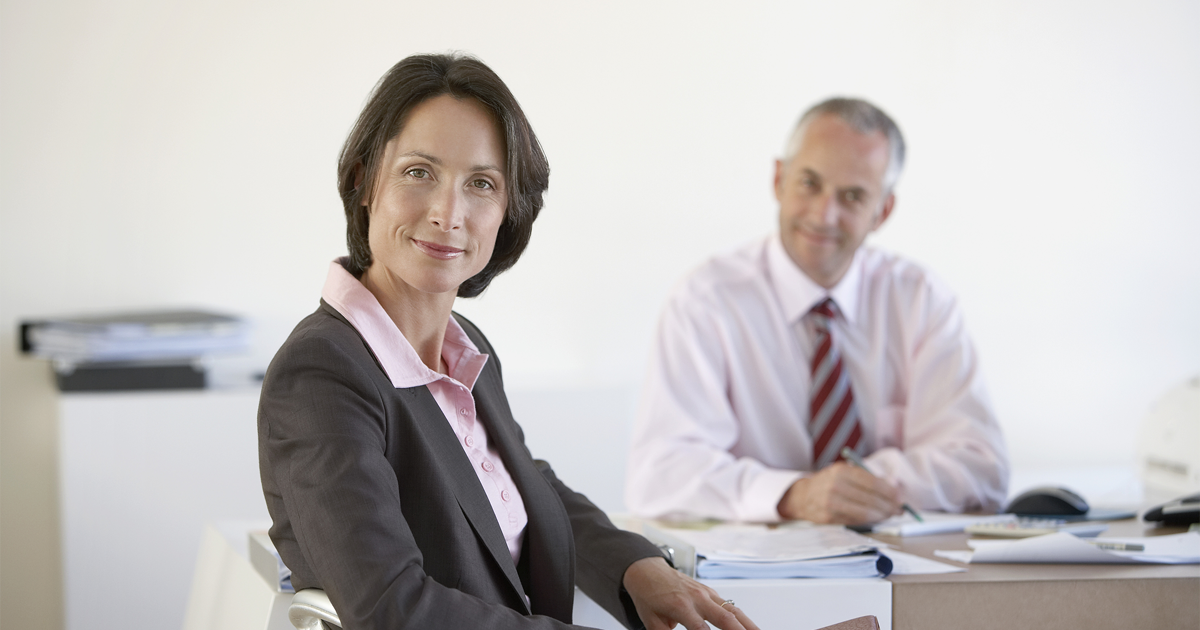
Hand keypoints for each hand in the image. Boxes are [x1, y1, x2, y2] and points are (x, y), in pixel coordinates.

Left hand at [622, 557, 760, 629]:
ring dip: (749, 624)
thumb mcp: (651, 620)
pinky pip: (730, 605)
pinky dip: (742, 617)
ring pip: (733, 609)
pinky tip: (749, 626)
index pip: (700, 629)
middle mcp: (696, 597)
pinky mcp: (710, 591)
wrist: (646, 570)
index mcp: (680, 605)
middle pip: (725, 617)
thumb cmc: (648, 594)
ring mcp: (706, 593)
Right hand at [777, 462, 900, 523]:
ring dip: (882, 515)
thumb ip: (867, 479)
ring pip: (866, 513)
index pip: (873, 483)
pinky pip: (856, 521)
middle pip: (872, 499)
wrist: (803, 496)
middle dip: (890, 506)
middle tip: (899, 509)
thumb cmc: (830, 483)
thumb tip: (895, 491)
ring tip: (890, 515)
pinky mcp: (829, 518)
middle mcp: (836, 486)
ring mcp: (831, 503)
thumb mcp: (845, 473)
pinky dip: (870, 521)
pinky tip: (875, 518)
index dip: (890, 492)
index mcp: (842, 471)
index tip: (901, 498)